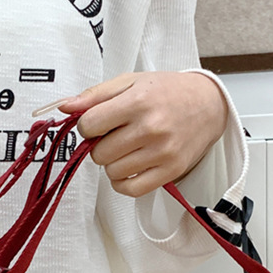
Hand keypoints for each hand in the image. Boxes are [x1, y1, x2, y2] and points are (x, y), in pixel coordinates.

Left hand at [58, 71, 227, 196]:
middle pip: (99, 153)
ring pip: (113, 172)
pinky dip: (122, 183)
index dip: (88, 126)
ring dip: (113, 164)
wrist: (207, 105)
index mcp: (138, 101)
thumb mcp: (130, 83)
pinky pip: (131, 189)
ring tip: (125, 150)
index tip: (98, 124)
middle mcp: (151, 128)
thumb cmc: (167, 92)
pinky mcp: (170, 171)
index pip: (90, 125)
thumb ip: (95, 95)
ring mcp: (162, 152)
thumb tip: (65, 107)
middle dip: (101, 146)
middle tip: (115, 137)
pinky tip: (128, 169)